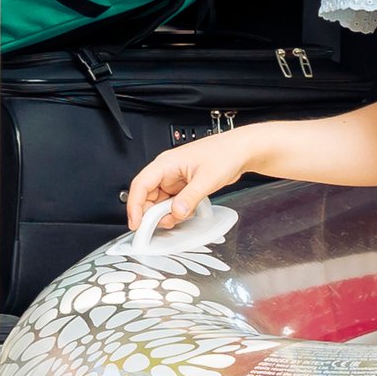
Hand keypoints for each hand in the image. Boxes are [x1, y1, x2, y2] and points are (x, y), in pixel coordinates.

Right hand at [125, 132, 246, 235]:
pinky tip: (185, 213)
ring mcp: (175, 178)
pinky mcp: (184, 185)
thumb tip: (176, 213)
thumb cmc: (225, 153)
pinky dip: (176, 211)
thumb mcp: (207, 179)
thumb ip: (190, 198)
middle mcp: (168, 170)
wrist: (241, 150)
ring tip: (177, 219)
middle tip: (161, 225)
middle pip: (147, 195)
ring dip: (165, 213)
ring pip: (160, 200)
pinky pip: (172, 201)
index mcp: (166, 163)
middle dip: (152, 213)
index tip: (136, 223)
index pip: (141, 185)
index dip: (135, 206)